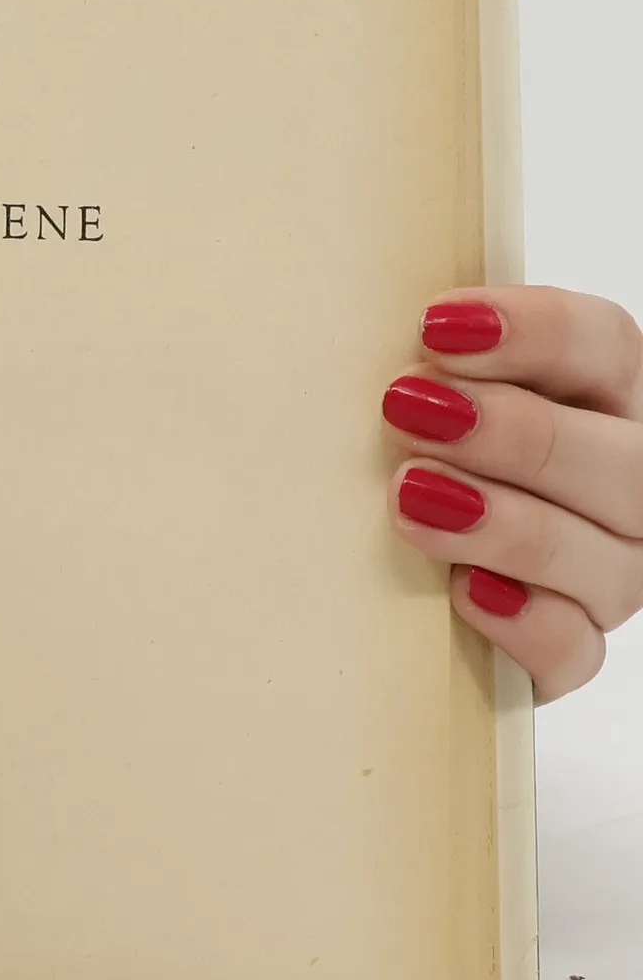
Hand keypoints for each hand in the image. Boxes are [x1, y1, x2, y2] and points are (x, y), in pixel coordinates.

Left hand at [385, 286, 642, 702]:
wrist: (373, 583)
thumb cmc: (401, 453)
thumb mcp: (415, 398)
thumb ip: (425, 365)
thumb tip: (364, 333)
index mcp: (600, 400)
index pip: (607, 347)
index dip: (535, 331)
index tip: (435, 328)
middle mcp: (625, 488)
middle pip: (625, 459)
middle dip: (519, 433)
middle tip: (412, 413)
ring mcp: (607, 574)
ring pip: (604, 560)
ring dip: (507, 525)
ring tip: (411, 498)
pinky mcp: (565, 651)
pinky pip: (572, 650)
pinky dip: (523, 622)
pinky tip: (464, 594)